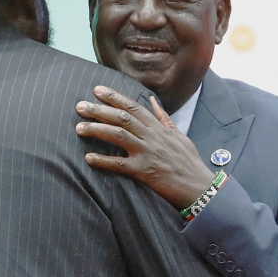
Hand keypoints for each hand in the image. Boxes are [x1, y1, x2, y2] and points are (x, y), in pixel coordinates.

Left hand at [75, 86, 216, 208]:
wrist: (199, 186)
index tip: (97, 90)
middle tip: (80, 106)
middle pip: (121, 117)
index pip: (133, 106)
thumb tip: (153, 101)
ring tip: (79, 128)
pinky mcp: (144, 171)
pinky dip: (103, 160)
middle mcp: (151, 136)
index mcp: (158, 128)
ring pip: (118, 135)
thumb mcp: (179, 136)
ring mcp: (147, 153)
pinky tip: (88, 158)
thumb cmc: (189, 162)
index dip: (114, 97)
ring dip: (96, 130)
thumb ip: (164, 118)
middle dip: (99, 110)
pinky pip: (119, 164)